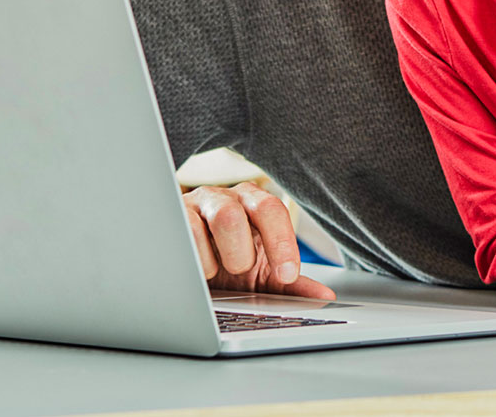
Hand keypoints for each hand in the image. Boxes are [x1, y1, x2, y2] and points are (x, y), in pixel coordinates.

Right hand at [182, 182, 335, 299]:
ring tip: (214, 273)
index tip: (286, 275)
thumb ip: (289, 286)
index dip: (282, 243)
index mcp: (253, 205)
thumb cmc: (223, 266)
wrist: (183, 270)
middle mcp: (227, 197)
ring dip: (222, 256)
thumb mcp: (257, 277)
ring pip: (223, 216)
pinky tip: (194, 269)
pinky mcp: (171, 214)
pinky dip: (196, 258)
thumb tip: (324, 298)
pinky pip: (187, 229)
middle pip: (248, 210)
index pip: (273, 210)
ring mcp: (197, 203)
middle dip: (245, 252)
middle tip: (239, 272)